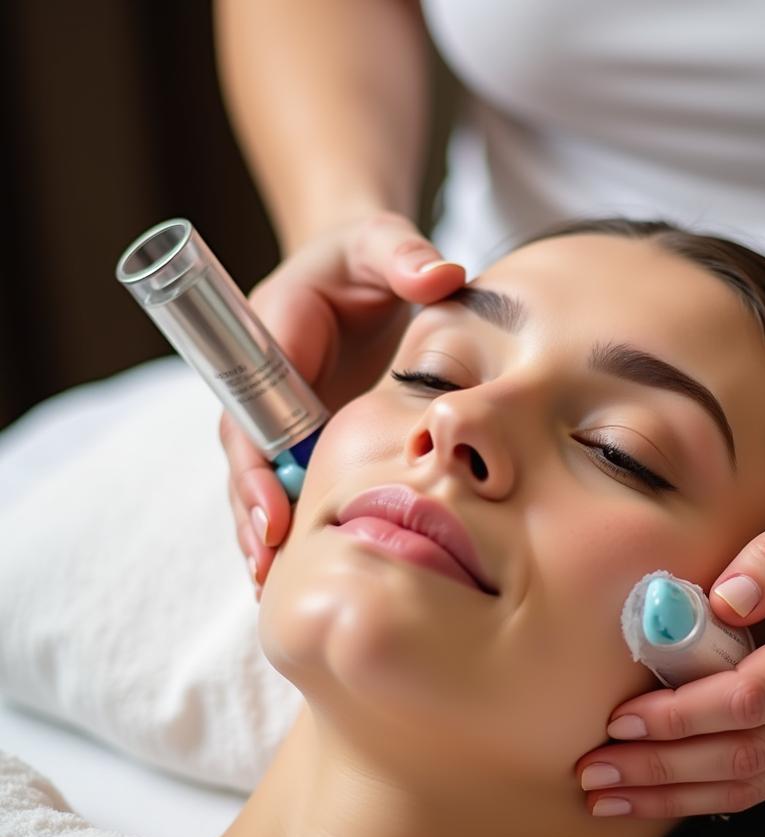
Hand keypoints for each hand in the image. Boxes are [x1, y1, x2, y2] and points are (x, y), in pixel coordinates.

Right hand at [220, 212, 464, 592]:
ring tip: (277, 590)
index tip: (275, 515)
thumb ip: (404, 254)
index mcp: (271, 340)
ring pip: (264, 485)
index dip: (258, 468)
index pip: (251, 413)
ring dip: (267, 536)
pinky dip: (294, 530)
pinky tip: (305, 574)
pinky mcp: (303, 439)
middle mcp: (265, 388)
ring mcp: (283, 419)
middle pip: (248, 463)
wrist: (359, 276)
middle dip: (254, 517)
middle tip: (270, 571)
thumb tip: (442, 275)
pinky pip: (293, 487)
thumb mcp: (380, 243)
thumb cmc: (365, 256)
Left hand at [575, 477, 764, 817]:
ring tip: (609, 796)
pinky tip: (662, 793)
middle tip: (592, 774)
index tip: (619, 720)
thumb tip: (720, 602)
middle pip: (748, 754)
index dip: (681, 715)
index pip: (752, 697)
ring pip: (757, 782)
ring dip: (678, 795)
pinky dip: (712, 793)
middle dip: (663, 770)